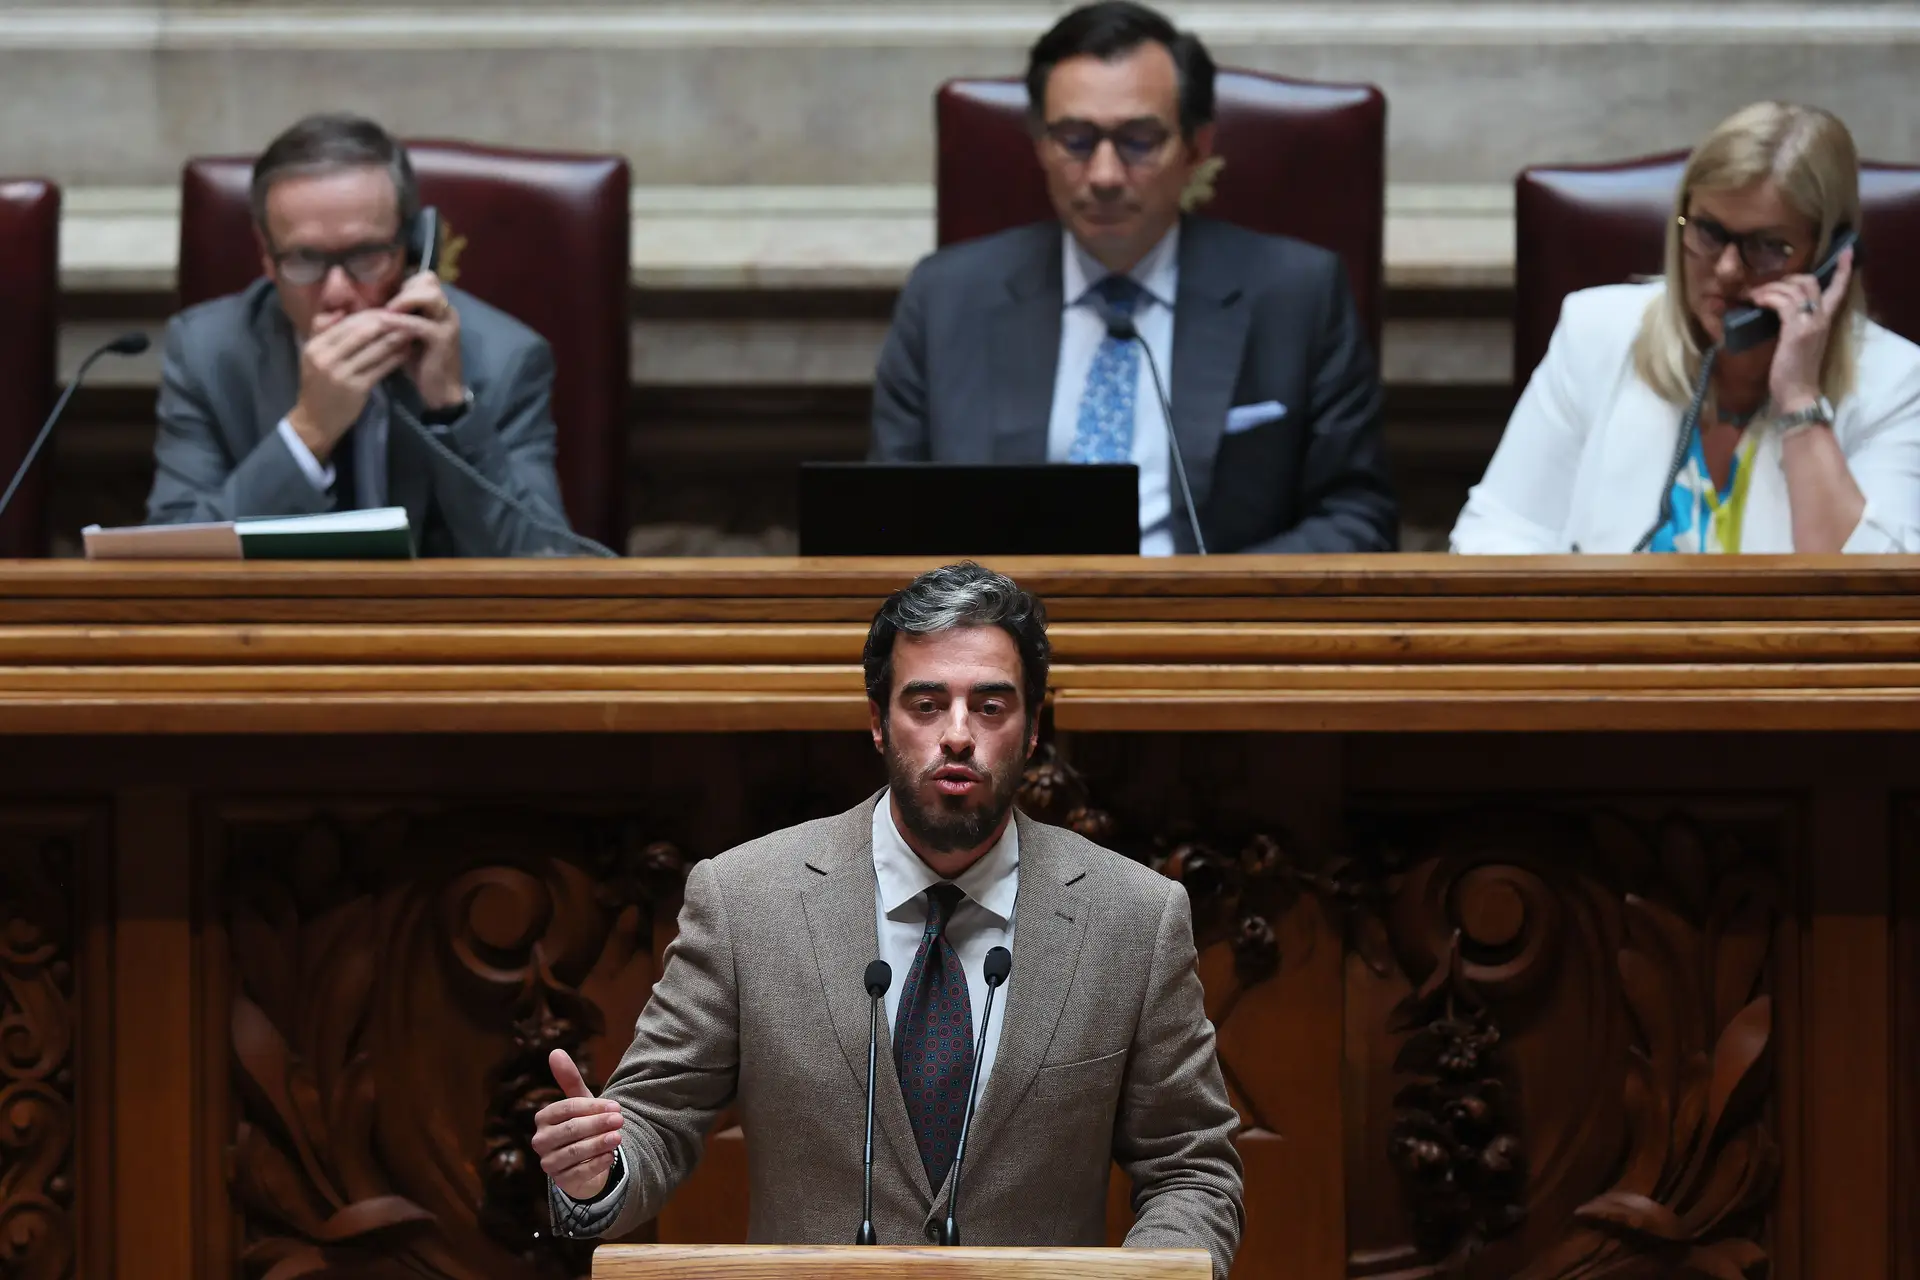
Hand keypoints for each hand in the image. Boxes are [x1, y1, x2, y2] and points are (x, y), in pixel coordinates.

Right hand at [287, 310, 410, 460]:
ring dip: (396, 338)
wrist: (315, 421)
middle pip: (362, 331)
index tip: (388, 311)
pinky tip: (406, 352)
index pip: (346, 322)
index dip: (370, 315)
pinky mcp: (357, 388)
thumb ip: (323, 332)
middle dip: (386, 323)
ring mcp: (342, 374)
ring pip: (375, 348)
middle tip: (405, 317)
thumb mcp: (313, 357)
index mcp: (316, 346)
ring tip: (411, 331)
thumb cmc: (318, 386)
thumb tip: (342, 311)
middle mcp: (327, 357)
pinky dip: (396, 357)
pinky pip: (382, 367)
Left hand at [382, 271, 465, 409]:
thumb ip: (399, 317)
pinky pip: (418, 323)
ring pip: (428, 296)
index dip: (407, 284)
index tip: (392, 300)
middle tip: (387, 305)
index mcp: (440, 308)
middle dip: (405, 290)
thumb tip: (373, 303)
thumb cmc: (420, 364)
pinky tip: (383, 326)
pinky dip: (399, 323)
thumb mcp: (408, 335)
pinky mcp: (442, 339)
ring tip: (385, 312)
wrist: (439, 391)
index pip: (427, 278)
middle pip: (430, 280)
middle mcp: (446, 311)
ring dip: (404, 300)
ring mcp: (447, 324)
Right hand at [532, 1050, 623, 1201]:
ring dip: (598, 1143)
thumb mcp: (580, 1102)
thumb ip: (570, 1079)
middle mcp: (541, 1140)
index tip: (615, 1106)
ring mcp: (548, 1162)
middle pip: (570, 1130)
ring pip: (574, 1152)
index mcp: (544, 1118)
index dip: (592, 1107)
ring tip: (619, 1137)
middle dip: (597, 1124)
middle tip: (620, 1119)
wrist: (584, 1160)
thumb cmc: (582, 1125)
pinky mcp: (561, 1181)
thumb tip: (555, 1051)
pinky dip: (596, 1163)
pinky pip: (579, 1173)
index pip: (566, 1109)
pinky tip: (611, 1156)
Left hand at [1749, 246, 1852, 414]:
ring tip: (1753, 295)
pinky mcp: (1797, 331)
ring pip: (1795, 289)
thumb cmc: (1794, 372)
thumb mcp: (1798, 342)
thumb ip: (1795, 324)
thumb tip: (1777, 309)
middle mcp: (1822, 318)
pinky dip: (1768, 298)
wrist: (1798, 394)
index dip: (1843, 270)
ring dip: (1770, 288)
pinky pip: (1783, 303)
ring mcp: (1811, 323)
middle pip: (1811, 282)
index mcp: (1826, 320)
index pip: (1839, 289)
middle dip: (1787, 277)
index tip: (1846, 251)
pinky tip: (1757, 302)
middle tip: (1766, 287)